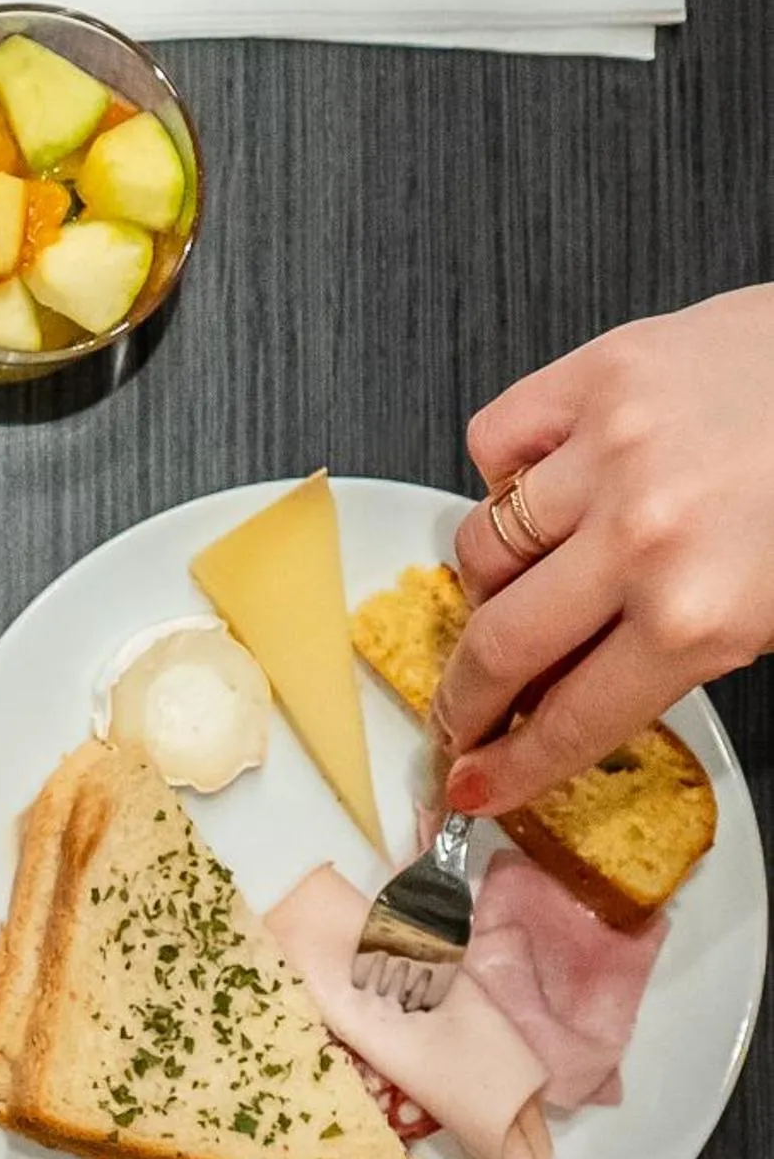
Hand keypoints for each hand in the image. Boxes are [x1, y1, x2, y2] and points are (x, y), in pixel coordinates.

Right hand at [438, 285, 773, 814]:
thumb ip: (674, 657)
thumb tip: (571, 697)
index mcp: (701, 613)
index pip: (569, 719)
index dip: (512, 764)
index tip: (475, 782)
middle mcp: (643, 539)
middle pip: (498, 647)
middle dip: (464, 699)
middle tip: (458, 713)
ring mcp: (609, 453)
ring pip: (480, 548)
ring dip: (493, 581)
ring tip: (526, 581)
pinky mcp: (597, 376)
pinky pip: (493, 443)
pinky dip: (504, 471)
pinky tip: (543, 483)